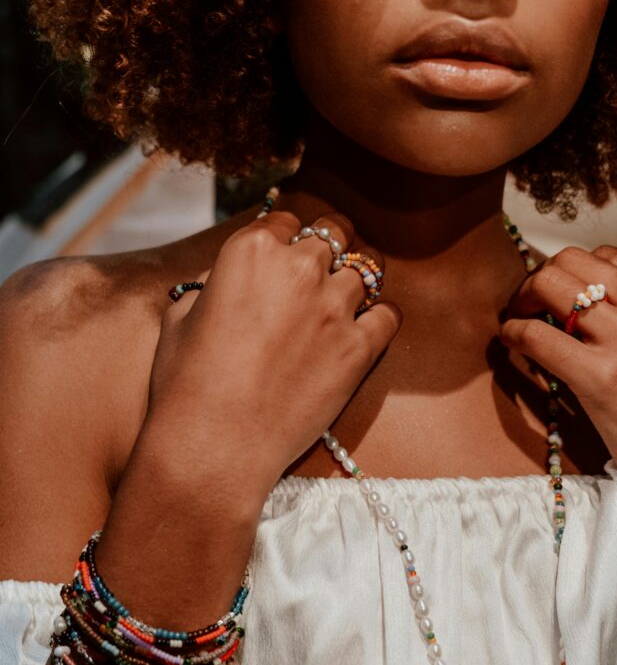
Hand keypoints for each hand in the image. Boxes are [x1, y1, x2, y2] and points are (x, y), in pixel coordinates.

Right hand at [146, 210, 401, 495]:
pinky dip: (380, 318)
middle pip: (332, 234)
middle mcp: (298, 269)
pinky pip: (389, 315)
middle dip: (327, 249)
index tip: (286, 255)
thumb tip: (226, 282)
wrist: (214, 444)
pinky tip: (366, 329)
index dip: (286, 237)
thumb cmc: (186, 384)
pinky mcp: (358, 349)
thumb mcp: (180, 317)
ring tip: (345, 300)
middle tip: (321, 272)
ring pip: (366, 269)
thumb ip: (212, 284)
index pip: (286, 220)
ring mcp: (334, 308)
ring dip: (356, 280)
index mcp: (250, 250)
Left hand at [499, 245, 616, 525]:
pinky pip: (537, 335)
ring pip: (552, 285)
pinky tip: (512, 340)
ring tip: (519, 317)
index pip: (609, 257)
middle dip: (541, 276)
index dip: (573, 271)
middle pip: (573, 262)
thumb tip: (581, 295)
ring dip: (523, 297)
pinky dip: (514, 332)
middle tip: (528, 301)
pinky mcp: (600, 376)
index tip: (558, 290)